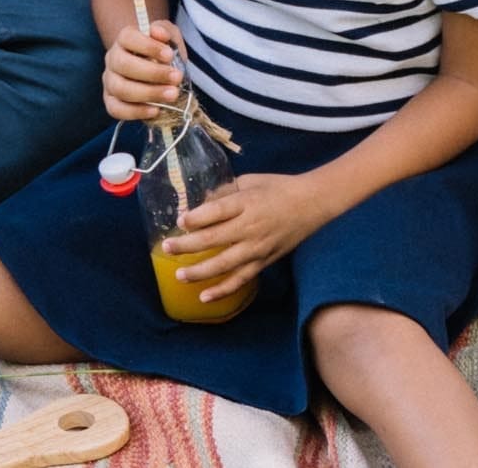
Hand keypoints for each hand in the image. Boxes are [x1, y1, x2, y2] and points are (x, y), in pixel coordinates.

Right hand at [104, 20, 185, 120]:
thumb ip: (165, 32)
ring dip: (148, 94)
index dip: (148, 46)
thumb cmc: (161, 52)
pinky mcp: (110, 101)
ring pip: (121, 89)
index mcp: (124, 39)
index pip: (128, 38)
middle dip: (153, 73)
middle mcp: (112, 59)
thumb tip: (159, 33)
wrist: (154, 69)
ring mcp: (109, 81)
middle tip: (177, 78)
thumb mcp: (168, 37)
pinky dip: (136, 112)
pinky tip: (156, 110)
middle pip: (124, 65)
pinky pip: (116, 109)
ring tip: (172, 95)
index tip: (169, 54)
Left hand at [167, 173, 330, 303]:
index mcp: (246, 202)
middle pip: (213, 238)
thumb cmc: (278, 187)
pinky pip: (241, 279)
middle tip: (167, 247)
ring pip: (223, 264)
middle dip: (187, 245)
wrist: (311, 203)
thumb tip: (199, 201)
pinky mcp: (263, 261)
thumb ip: (224, 191)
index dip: (195, 218)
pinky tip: (205, 297)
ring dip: (199, 271)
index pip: (216, 211)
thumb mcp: (249, 181)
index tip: (179, 221)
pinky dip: (223, 290)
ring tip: (179, 275)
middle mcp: (250, 227)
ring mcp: (257, 248)